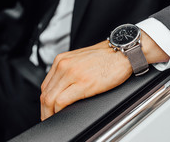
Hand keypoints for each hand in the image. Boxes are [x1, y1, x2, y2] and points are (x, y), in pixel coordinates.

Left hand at [40, 31, 169, 120]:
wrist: (123, 51)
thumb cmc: (107, 56)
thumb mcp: (81, 60)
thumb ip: (70, 71)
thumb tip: (64, 88)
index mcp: (62, 60)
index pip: (45, 85)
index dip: (45, 101)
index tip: (48, 109)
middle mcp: (64, 65)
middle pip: (45, 93)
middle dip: (45, 110)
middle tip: (49, 118)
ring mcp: (72, 73)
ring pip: (50, 99)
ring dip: (49, 113)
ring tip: (54, 119)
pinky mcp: (83, 83)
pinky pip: (62, 101)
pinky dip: (58, 111)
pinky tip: (62, 114)